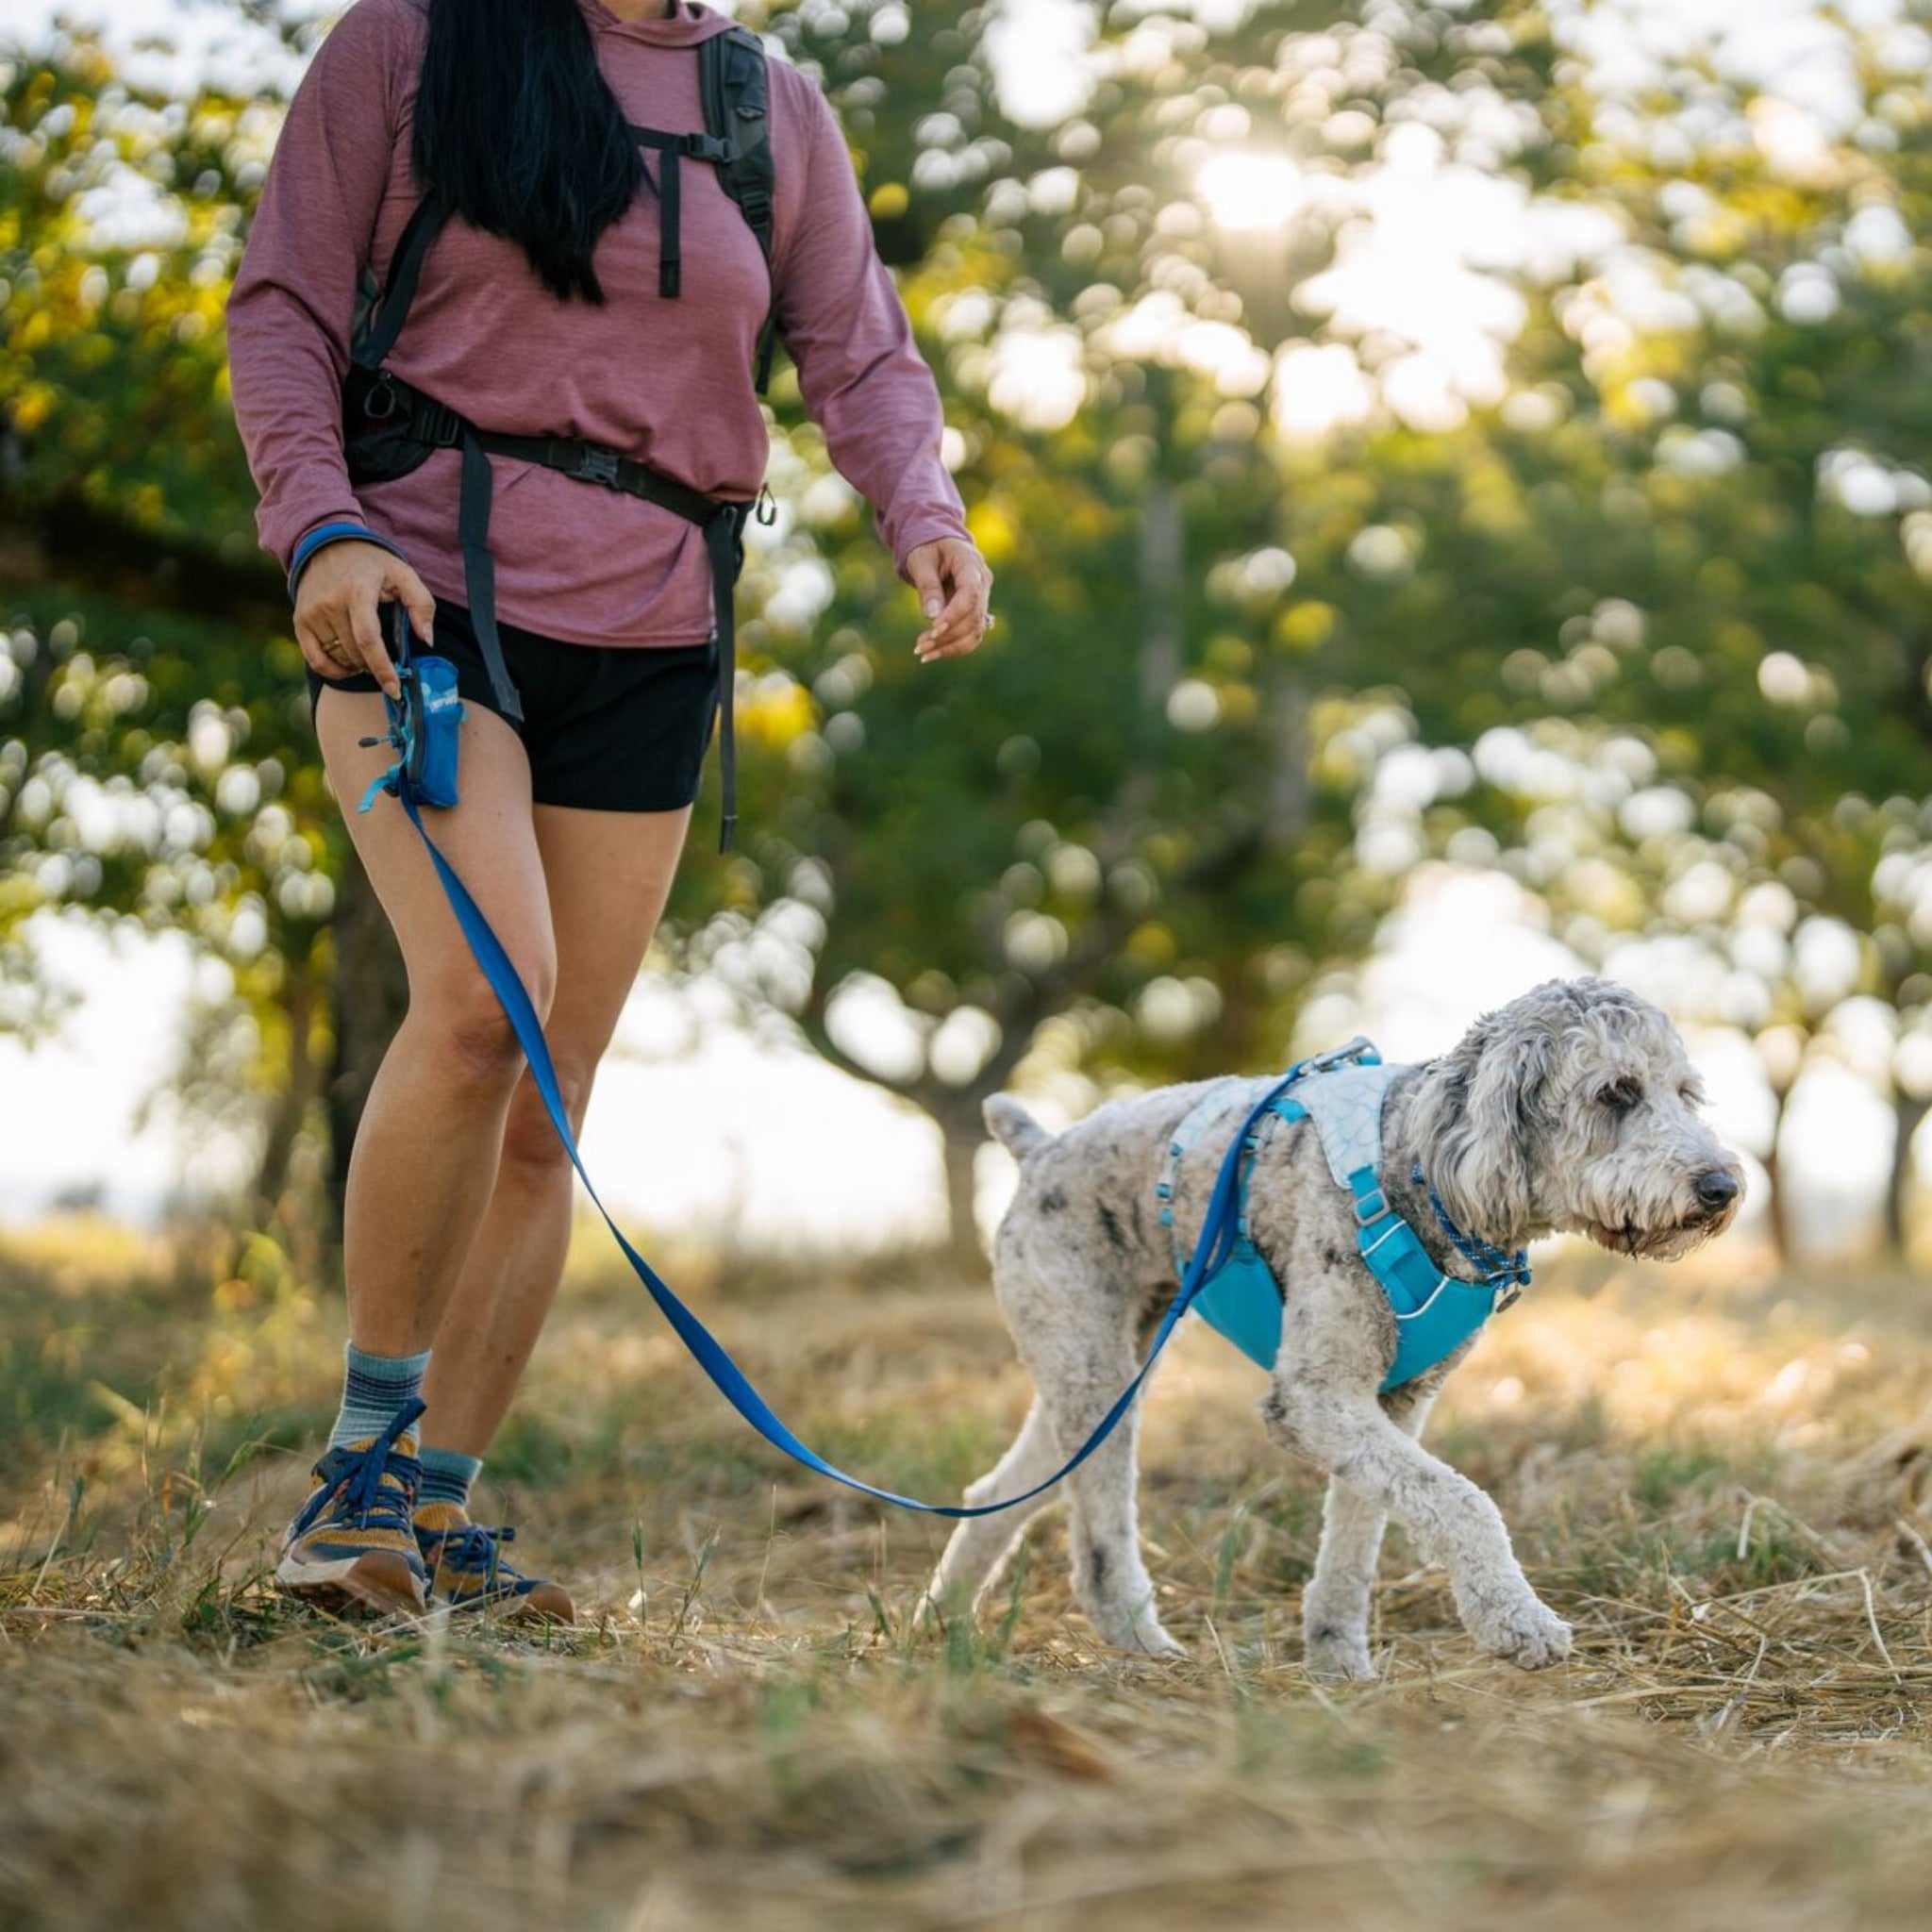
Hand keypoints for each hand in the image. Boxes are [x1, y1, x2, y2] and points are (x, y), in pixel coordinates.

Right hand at [293, 540, 436, 699]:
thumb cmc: (372, 564)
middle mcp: (331, 603)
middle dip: (374, 666)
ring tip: (368, 656)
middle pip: (355, 654)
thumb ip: (422, 604)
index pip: (369, 639)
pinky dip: (333, 671)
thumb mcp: (403, 573)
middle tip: (387, 663)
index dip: (382, 668)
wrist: (328, 544)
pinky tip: (348, 666)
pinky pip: (315, 661)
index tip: (394, 689)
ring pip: (338, 659)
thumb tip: (426, 639)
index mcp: (358, 592)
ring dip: (357, 667)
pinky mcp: (300, 621)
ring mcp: (312, 613)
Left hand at [906, 536, 994, 662]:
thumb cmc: (927, 547)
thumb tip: (932, 616)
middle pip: (974, 617)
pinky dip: (953, 647)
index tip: (933, 629)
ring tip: (923, 654)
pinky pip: (970, 634)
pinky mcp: (975, 612)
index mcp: (971, 563)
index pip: (971, 593)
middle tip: (919, 646)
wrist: (937, 544)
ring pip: (975, 631)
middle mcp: (983, 582)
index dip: (955, 614)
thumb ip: (928, 586)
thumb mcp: (921, 561)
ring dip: (951, 646)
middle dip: (948, 635)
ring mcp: (982, 598)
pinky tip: (932, 654)